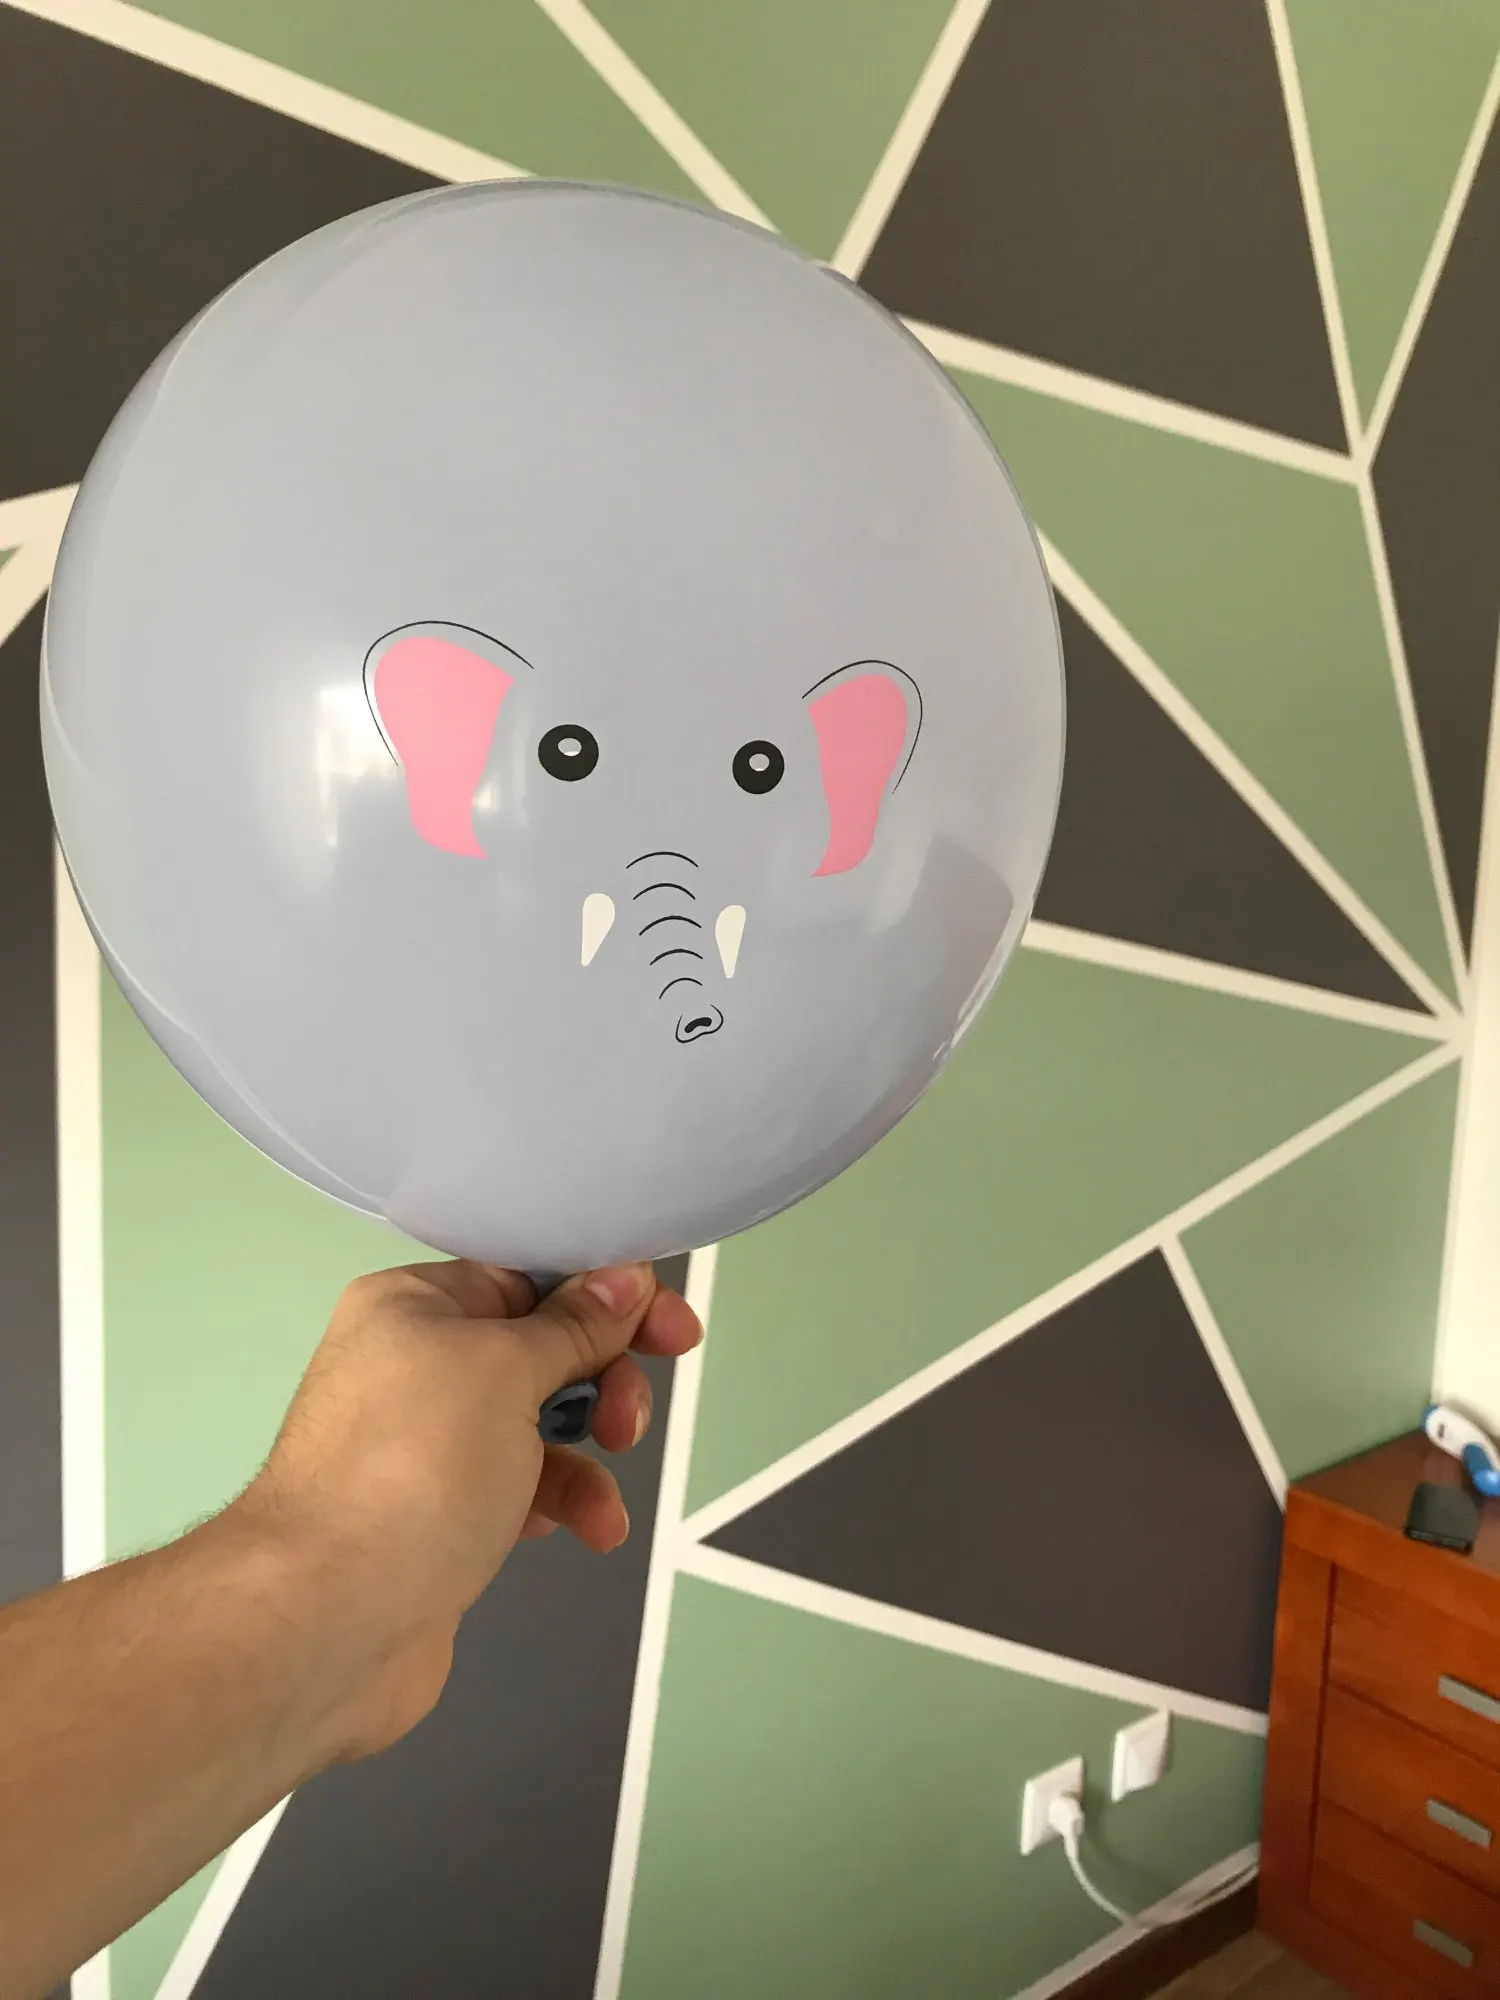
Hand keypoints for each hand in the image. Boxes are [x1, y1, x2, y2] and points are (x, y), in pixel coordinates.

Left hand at [224, 1259, 701, 1762]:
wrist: (324, 1622)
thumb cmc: (410, 1469)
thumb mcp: (506, 1371)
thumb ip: (574, 1324)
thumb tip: (621, 1277)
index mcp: (415, 1305)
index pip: (527, 1272)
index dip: (606, 1294)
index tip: (671, 1329)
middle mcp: (414, 1365)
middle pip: (543, 1346)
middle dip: (603, 1378)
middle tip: (627, 1419)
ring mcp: (424, 1446)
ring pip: (540, 1423)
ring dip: (589, 1453)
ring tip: (601, 1497)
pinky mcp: (439, 1517)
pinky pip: (522, 1488)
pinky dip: (562, 1503)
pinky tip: (587, 1531)